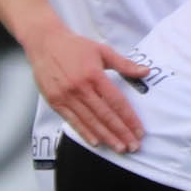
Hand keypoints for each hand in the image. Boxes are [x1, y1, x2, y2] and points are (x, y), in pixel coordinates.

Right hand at [29, 24, 147, 151]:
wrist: (44, 43)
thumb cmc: (75, 46)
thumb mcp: (102, 51)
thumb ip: (124, 64)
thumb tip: (145, 72)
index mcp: (94, 75)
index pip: (116, 101)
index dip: (129, 118)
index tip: (139, 130)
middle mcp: (80, 88)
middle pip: (105, 115)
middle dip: (121, 132)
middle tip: (133, 146)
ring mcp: (66, 96)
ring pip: (90, 121)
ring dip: (106, 137)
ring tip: (119, 147)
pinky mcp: (54, 101)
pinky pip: (72, 121)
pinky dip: (85, 132)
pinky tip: (96, 142)